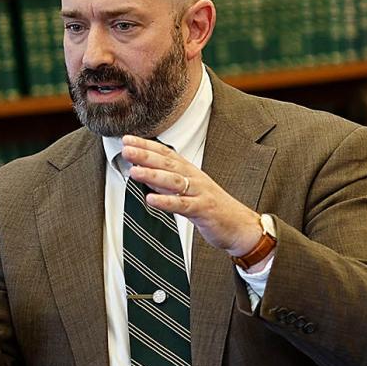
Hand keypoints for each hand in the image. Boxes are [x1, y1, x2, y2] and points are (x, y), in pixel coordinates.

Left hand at [121, 135, 263, 254]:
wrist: (240, 225)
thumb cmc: (212, 207)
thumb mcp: (187, 191)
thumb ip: (166, 183)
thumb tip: (144, 174)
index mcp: (189, 171)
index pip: (165, 154)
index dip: (146, 146)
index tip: (127, 140)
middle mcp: (194, 178)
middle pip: (168, 164)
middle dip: (146, 155)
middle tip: (127, 149)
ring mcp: (199, 193)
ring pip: (174, 182)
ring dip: (153, 175)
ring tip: (134, 171)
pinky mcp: (203, 210)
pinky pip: (183, 205)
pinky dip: (166, 202)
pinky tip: (151, 200)